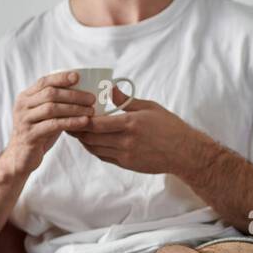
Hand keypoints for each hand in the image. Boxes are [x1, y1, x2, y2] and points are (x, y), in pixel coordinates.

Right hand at [2, 70, 96, 175]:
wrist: (20, 157)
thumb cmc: (38, 133)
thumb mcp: (44, 115)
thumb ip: (56, 103)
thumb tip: (83, 91)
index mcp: (25, 97)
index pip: (44, 81)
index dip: (61, 77)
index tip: (78, 77)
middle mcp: (22, 106)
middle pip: (49, 93)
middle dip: (73, 94)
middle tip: (92, 98)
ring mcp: (24, 121)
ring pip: (52, 108)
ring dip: (74, 108)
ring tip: (91, 110)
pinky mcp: (29, 135)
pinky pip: (53, 125)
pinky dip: (71, 122)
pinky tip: (84, 122)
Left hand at [71, 87, 209, 175]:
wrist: (184, 153)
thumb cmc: (169, 127)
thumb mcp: (149, 107)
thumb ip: (126, 100)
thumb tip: (110, 88)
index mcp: (131, 124)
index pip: (96, 124)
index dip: (80, 120)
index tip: (71, 114)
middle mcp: (126, 141)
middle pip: (91, 137)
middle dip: (77, 131)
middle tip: (67, 122)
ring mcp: (125, 155)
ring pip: (95, 149)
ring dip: (83, 141)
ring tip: (75, 131)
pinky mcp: (126, 164)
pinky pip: (103, 157)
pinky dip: (93, 149)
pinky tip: (89, 142)